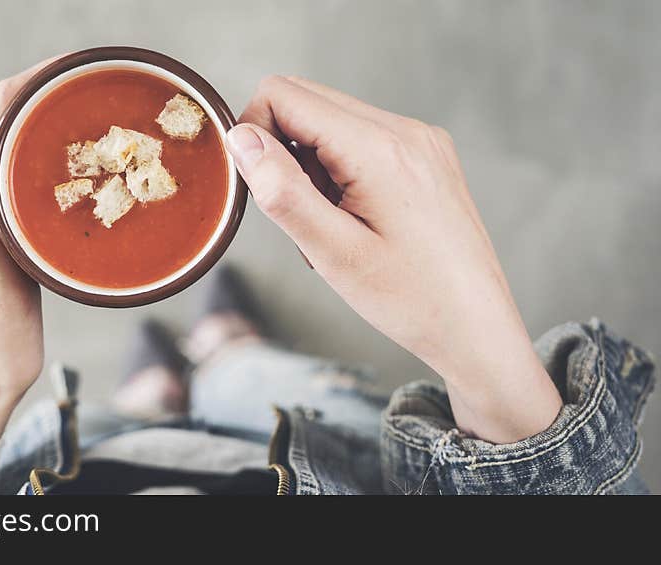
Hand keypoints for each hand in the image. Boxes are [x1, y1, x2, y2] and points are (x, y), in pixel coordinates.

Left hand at [0, 57, 61, 492]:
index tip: (68, 71)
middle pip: (9, 137)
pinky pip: (35, 196)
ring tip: (107, 127)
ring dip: (58, 138)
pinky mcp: (13, 245)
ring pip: (24, 165)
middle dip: (49, 106)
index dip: (26, 90)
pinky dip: (64, 177)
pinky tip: (95, 180)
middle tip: (102, 94)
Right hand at [227, 76, 561, 442]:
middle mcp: (404, 130)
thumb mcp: (333, 253)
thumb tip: (241, 139)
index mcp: (379, 148)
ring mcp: (419, 140)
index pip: (283, 95)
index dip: (253, 133)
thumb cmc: (410, 299)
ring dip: (310, 165)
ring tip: (331, 225)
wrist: (476, 325)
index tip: (259, 187)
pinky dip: (338, 171)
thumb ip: (282, 191)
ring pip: (330, 121)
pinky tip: (353, 219)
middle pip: (306, 100)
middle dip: (281, 150)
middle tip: (298, 212)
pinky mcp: (425, 155)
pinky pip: (360, 139)